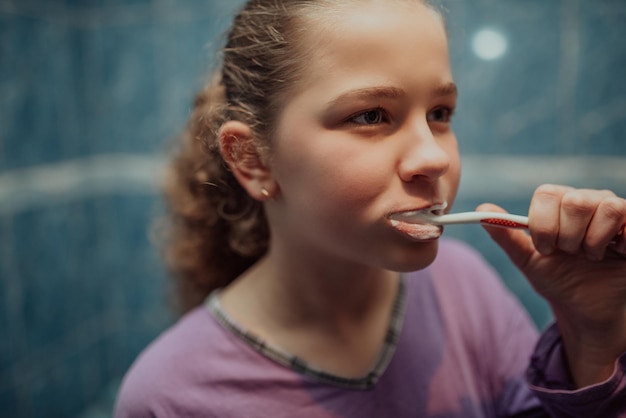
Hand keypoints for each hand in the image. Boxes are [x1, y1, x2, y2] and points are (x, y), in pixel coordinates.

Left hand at [478, 184, 625, 386]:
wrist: (585, 306)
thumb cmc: (557, 278)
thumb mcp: (527, 259)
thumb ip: (506, 235)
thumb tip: (483, 209)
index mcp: (556, 204)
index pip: (546, 194)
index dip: (543, 225)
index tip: (545, 248)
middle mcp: (585, 200)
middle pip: (575, 201)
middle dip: (567, 237)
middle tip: (570, 254)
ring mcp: (613, 211)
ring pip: (604, 207)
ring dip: (592, 242)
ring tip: (590, 255)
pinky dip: (617, 241)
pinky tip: (613, 252)